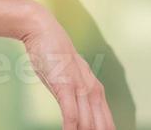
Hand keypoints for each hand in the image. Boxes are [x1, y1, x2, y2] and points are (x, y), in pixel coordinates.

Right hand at [20, 9, 113, 129]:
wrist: (43, 30)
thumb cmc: (54, 57)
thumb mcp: (70, 79)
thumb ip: (77, 97)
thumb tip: (77, 117)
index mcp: (96, 90)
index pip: (107, 124)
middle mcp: (93, 90)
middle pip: (102, 127)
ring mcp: (79, 87)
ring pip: (89, 124)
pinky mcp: (64, 85)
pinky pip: (70, 114)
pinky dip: (71, 128)